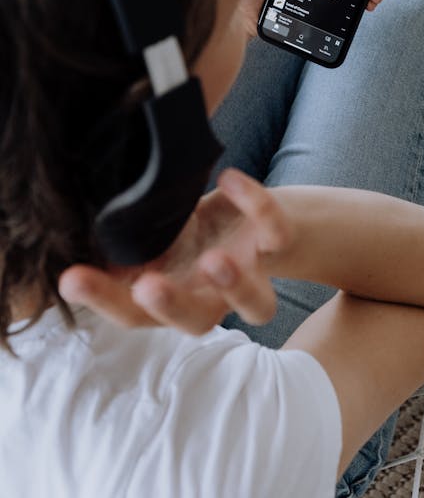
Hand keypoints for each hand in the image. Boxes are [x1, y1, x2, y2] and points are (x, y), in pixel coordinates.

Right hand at [58, 170, 290, 333]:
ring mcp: (251, 273)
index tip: (71, 278)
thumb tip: (70, 239)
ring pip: (256, 304)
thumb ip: (123, 247)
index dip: (102, 300)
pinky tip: (229, 179)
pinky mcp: (277, 243)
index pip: (134, 312)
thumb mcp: (154, 239)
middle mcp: (213, 296)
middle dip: (171, 307)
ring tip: (213, 260)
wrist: (254, 220)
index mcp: (174, 295)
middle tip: (146, 288)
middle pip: (195, 320)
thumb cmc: (192, 234)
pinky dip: (257, 206)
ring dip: (235, 285)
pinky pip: (276, 233)